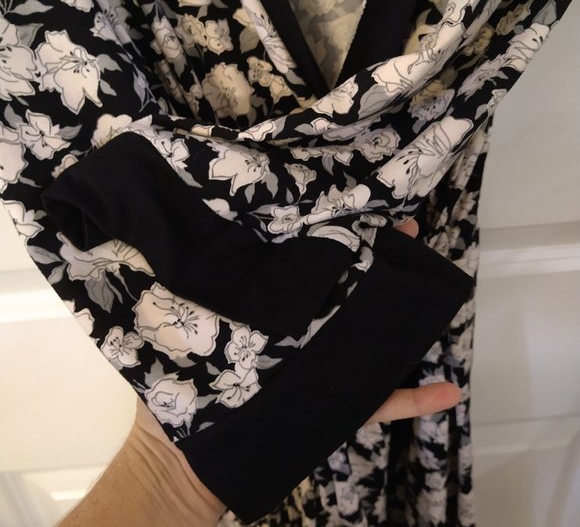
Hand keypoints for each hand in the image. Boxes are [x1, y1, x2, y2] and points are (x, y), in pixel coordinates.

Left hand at [59, 217, 460, 526]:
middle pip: (344, 294)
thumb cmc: (178, 394)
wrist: (183, 462)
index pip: (305, 268)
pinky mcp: (339, 410)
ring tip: (431, 283)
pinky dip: (415, 400)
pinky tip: (447, 391)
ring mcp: (325, 372)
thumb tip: (186, 247)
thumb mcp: (183, 330)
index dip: (326, 238)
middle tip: (402, 227)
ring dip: (403, 315)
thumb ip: (191, 295)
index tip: (346, 209)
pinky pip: (382, 404)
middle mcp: (304, 336)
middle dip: (373, 260)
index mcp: (274, 315)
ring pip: (371, 339)